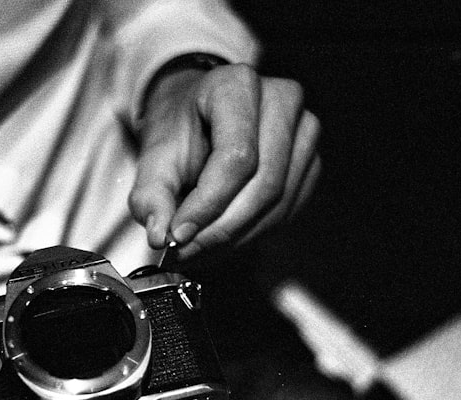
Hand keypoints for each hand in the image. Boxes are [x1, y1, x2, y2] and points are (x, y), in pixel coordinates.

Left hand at [130, 63, 321, 259]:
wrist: (200, 115)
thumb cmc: (180, 129)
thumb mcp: (154, 156)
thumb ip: (150, 195)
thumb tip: (158, 236)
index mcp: (237, 86)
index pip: (236, 157)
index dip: (208, 204)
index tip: (179, 235)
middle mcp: (282, 101)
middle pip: (263, 183)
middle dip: (222, 229)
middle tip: (186, 253)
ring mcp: (304, 131)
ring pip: (278, 203)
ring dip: (236, 238)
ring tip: (199, 249)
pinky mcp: (310, 162)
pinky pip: (288, 210)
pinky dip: (253, 234)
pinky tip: (222, 239)